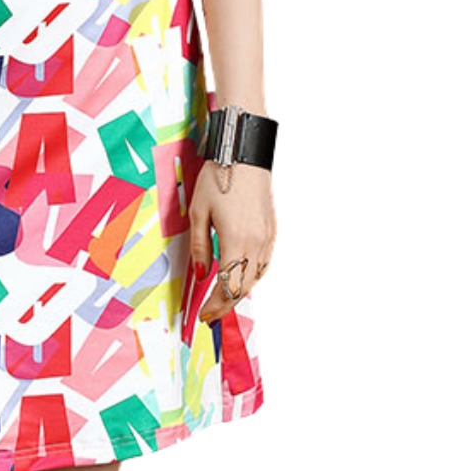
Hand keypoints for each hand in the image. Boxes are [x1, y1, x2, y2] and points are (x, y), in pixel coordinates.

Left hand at [190, 159, 275, 323]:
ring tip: (221, 297)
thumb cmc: (218, 179)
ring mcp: (268, 238)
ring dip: (239, 291)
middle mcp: (257, 244)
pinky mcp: (272, 230)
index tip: (203, 316)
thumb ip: (199, 246)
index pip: (228, 287)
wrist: (243, 154)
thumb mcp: (198, 212)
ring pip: (256, 277)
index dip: (215, 305)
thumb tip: (200, 273)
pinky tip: (241, 275)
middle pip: (244, 287)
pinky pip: (264, 263)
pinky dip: (252, 275)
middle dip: (226, 304)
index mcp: (236, 242)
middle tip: (210, 313)